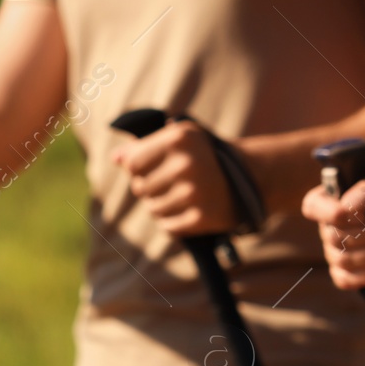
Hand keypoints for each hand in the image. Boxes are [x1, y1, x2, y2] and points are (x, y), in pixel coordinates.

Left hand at [113, 119, 237, 236]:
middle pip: (140, 187)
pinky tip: (188, 212)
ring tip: (182, 197)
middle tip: (173, 184)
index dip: (139, 169)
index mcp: (178, 138)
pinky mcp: (201, 217)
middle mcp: (186, 164)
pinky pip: (167, 227)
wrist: (250, 179)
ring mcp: (193, 192)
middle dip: (151, 188)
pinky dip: (173, 223)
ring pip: (152, 208)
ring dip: (162, 206)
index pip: (132, 163)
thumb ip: (143, 147)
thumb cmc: (205, 156)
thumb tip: (115, 158)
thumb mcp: (179, 140)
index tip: (156, 168)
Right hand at [301, 176, 364, 289]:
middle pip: (334, 236)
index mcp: (336, 198)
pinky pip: (345, 280)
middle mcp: (331, 226)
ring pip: (343, 259)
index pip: (313, 206)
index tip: (357, 213)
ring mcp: (338, 252)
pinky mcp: (351, 275)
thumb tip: (345, 209)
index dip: (330, 213)